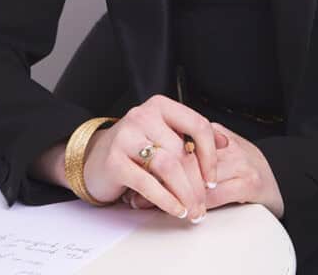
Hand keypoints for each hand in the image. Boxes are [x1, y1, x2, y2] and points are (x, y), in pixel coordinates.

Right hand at [81, 94, 217, 221]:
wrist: (92, 160)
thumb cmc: (134, 149)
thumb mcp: (163, 136)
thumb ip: (190, 137)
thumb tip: (224, 143)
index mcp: (160, 106)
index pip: (197, 125)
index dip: (210, 154)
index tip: (213, 178)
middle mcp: (143, 115)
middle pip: (183, 151)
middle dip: (197, 183)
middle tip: (203, 205)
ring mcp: (126, 136)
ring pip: (168, 165)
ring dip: (185, 193)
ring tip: (192, 211)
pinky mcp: (114, 160)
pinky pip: (147, 183)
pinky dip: (166, 200)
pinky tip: (175, 209)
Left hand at [128, 121, 283, 219]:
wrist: (283, 180)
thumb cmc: (243, 168)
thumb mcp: (217, 150)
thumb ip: (193, 149)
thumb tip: (155, 157)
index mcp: (216, 134)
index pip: (181, 142)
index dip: (157, 159)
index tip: (137, 173)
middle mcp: (228, 144)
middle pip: (186, 161)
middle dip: (158, 180)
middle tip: (135, 195)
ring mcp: (240, 162)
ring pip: (198, 179)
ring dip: (171, 196)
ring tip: (148, 206)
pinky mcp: (250, 183)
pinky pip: (216, 195)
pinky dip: (197, 205)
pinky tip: (185, 212)